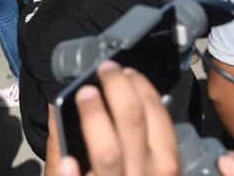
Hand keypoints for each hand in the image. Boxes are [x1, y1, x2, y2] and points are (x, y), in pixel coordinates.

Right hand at [55, 61, 179, 175]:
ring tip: (125, 73)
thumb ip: (60, 160)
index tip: (84, 91)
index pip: (107, 152)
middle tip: (105, 69)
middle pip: (134, 123)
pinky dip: (155, 102)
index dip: (95, 116)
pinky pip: (169, 127)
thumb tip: (57, 111)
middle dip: (119, 88)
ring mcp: (164, 172)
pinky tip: (141, 89)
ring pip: (158, 121)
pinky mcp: (175, 166)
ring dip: (142, 89)